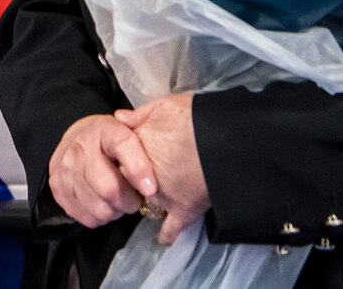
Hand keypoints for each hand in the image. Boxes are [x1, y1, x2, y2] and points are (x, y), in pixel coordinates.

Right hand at [48, 113, 157, 227]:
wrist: (74, 140)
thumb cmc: (107, 141)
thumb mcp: (128, 129)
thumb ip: (145, 132)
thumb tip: (160, 138)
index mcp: (103, 130)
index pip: (122, 145)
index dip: (138, 169)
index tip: (151, 189)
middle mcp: (80, 147)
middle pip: (109, 188)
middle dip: (129, 201)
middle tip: (135, 201)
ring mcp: (65, 169)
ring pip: (99, 208)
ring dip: (115, 212)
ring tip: (118, 202)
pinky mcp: (58, 188)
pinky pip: (86, 217)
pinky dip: (99, 217)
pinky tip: (103, 204)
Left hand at [117, 94, 209, 244]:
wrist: (224, 139)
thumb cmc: (195, 119)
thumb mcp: (164, 106)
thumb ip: (139, 114)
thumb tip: (119, 118)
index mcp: (136, 148)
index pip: (119, 157)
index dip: (124, 158)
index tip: (129, 159)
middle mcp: (143, 175)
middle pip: (129, 182)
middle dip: (133, 181)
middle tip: (147, 175)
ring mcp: (162, 196)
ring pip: (146, 203)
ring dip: (150, 201)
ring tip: (160, 196)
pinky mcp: (183, 210)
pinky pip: (170, 228)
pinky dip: (167, 233)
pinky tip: (164, 237)